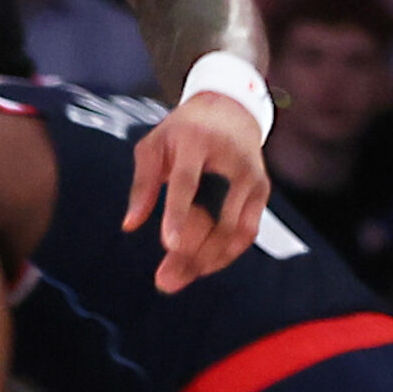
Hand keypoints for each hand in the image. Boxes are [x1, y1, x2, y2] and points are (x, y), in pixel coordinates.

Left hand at [124, 92, 268, 292]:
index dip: (177, 214)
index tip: (169, 245)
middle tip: (165, 281)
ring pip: (236, 232)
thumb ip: (141, 184)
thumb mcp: (154, 146)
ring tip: (178, 278)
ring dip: (209, 261)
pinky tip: (202, 265)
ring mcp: (253, 177)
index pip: (187, 182)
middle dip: (193, 254)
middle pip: (218, 218)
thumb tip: (130, 224)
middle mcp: (233, 160)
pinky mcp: (262, 192)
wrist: (230, 110)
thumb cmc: (184, 131)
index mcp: (198, 141)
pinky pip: (247, 233)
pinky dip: (225, 254)